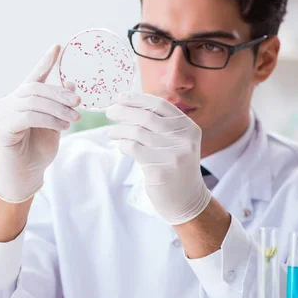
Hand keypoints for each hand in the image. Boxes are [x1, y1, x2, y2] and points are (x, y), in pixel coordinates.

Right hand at [0, 45, 80, 202]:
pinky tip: (61, 126)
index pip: (34, 75)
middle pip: (36, 88)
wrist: (25, 176)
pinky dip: (48, 118)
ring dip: (58, 108)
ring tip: (73, 119)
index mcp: (22, 99)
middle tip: (78, 101)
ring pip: (34, 100)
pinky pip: (28, 115)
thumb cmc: (38, 152)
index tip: (58, 46)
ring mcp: (3, 112)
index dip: (46, 61)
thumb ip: (60, 106)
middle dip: (60, 93)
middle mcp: (9, 101)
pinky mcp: (1, 125)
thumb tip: (71, 83)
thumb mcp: (55, 125)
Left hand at [106, 92, 210, 224]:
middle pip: (146, 116)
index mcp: (188, 128)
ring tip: (111, 132)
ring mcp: (173, 154)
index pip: (160, 105)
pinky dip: (122, 145)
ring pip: (137, 132)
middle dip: (124, 111)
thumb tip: (128, 104)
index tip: (120, 97)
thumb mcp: (177, 141)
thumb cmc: (175, 166)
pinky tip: (121, 146)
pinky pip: (133, 148)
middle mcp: (184, 139)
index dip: (137, 99)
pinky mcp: (160, 169)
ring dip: (119, 130)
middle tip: (110, 112)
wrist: (187, 200)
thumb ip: (160, 124)